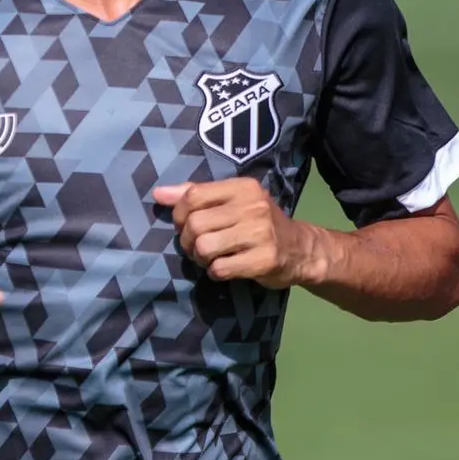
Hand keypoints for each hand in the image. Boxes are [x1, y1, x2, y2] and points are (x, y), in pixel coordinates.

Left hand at [154, 179, 324, 289]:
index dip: (180, 213)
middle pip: (195, 224)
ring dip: (200, 258)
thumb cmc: (259, 223)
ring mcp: (260, 234)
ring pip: (204, 247)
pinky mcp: (263, 260)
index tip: (185, 224)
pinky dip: (215, 272)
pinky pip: (220, 269)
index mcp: (243, 187)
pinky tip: (226, 268)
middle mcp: (253, 207)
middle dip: (187, 240)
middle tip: (197, 246)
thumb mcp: (233, 201)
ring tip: (211, 258)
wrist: (299, 249)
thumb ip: (197, 195)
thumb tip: (159, 193)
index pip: (194, 195)